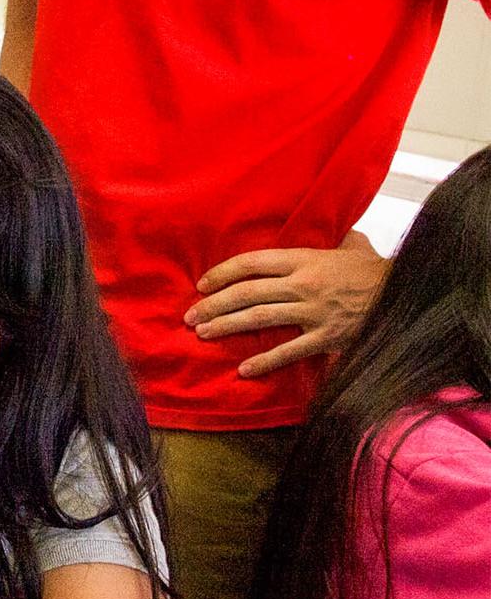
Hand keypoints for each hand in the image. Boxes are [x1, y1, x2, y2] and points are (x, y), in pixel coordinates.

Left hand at [187, 230, 386, 377]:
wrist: (407, 293)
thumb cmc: (374, 270)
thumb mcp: (350, 245)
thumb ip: (327, 240)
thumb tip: (320, 229)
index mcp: (304, 259)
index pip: (252, 262)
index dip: (223, 272)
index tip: (203, 284)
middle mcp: (303, 284)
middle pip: (247, 293)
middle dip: (214, 304)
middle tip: (191, 315)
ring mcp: (314, 312)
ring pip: (260, 319)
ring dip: (227, 326)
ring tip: (204, 333)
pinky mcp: (326, 337)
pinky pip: (290, 351)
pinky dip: (265, 361)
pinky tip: (244, 369)